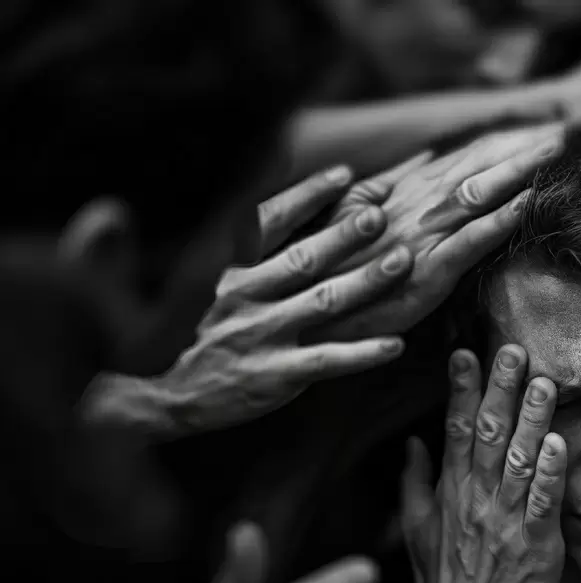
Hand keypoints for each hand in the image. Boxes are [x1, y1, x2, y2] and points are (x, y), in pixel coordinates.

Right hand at [143, 168, 415, 435]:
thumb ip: (245, 252)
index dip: (309, 195)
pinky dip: (363, 352)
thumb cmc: (194, 335)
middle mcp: (246, 296)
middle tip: (381, 212)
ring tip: (404, 260)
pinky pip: (328, 361)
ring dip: (366, 280)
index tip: (345, 174)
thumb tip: (275, 209)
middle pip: (305, 257)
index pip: (272, 222)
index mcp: (230, 269)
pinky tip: (396, 344)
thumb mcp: (205, 285)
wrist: (162, 395)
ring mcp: (263, 335)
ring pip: (324, 302)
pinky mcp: (277, 375)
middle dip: (345, 232)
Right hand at [311, 124, 565, 342]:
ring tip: (553, 152)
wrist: (309, 310)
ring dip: (517, 171)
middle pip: (476, 167)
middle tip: (561, 131)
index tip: (538, 129)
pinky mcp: (428, 274)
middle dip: (519, 148)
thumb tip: (427, 152)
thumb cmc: (333, 264)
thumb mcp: (357, 211)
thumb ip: (391, 180)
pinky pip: (470, 242)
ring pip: (478, 195)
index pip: (461, 158)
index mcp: (405, 193)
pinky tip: (526, 203)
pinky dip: (499, 220)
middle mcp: (417, 207)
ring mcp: (424, 237)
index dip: (501, 142)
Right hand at [398, 345, 566, 582]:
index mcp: (450, 493)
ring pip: (521, 461)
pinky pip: (544, 504)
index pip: (456, 431)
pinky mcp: (535, 547)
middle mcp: (476, 501)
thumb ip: (415, 484)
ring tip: (544, 383)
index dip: (463, 390)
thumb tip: (411, 443)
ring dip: (533, 420)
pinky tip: (558, 444)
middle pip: (491, 435)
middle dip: (502, 390)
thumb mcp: (416, 532)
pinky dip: (551, 474)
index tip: (467, 353)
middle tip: (514, 351)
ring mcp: (505, 522)